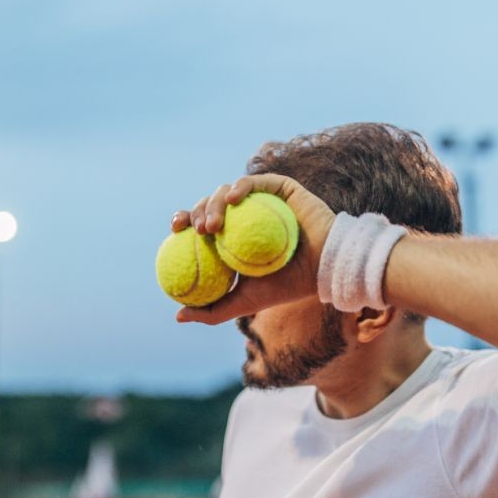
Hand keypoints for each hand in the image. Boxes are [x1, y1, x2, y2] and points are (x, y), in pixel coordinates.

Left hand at [170, 173, 336, 324]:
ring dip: (213, 203)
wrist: (322, 270)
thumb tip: (178, 316)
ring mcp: (261, 199)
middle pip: (209, 204)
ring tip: (213, 225)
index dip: (183, 220)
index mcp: (232, 234)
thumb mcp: (242, 302)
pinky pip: (255, 182)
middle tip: (196, 229)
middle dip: (196, 211)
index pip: (199, 223)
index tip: (175, 230)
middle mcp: (244, 214)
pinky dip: (240, 187)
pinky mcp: (279, 187)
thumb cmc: (284, 286)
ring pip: (227, 191)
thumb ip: (212, 310)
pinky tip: (232, 199)